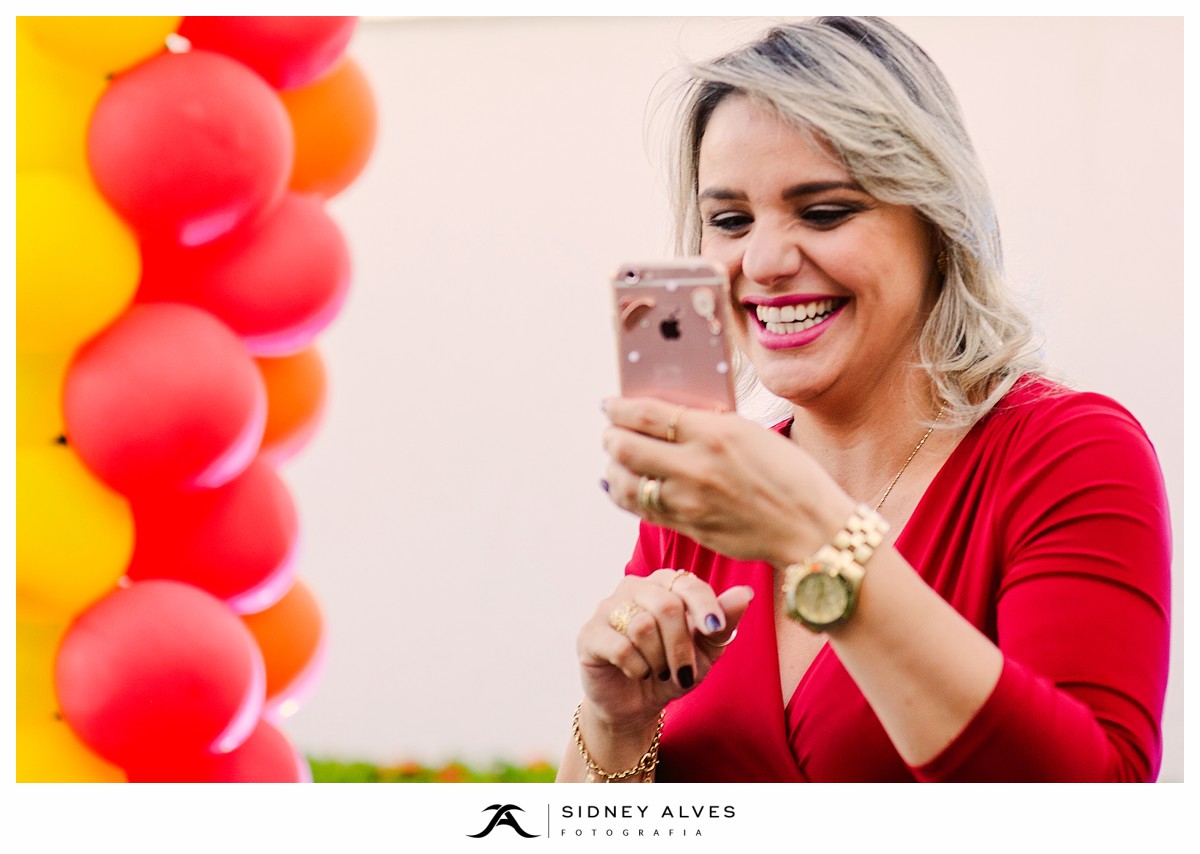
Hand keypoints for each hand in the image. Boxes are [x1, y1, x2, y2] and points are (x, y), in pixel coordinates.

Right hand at [576, 568, 753, 730]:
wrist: (637, 704)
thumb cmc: (674, 669)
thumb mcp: (706, 650)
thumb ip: (723, 621)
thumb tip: (746, 593)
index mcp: (664, 584)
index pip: (688, 583)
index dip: (705, 605)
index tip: (715, 628)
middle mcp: (634, 588)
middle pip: (666, 605)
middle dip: (681, 646)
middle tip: (684, 672)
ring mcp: (608, 608)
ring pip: (642, 626)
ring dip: (658, 659)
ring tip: (658, 671)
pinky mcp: (589, 634)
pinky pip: (619, 647)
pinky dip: (637, 668)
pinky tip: (637, 673)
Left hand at [602, 396, 853, 566]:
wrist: (811, 528)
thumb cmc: (790, 476)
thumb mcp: (752, 433)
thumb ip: (708, 424)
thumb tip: (668, 416)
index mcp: (714, 434)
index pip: (646, 415)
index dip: (618, 408)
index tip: (609, 404)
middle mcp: (695, 468)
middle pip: (624, 448)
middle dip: (610, 437)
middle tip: (610, 431)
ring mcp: (688, 502)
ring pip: (625, 483)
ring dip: (613, 468)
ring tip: (617, 460)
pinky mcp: (689, 528)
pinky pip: (642, 510)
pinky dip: (626, 495)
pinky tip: (626, 485)